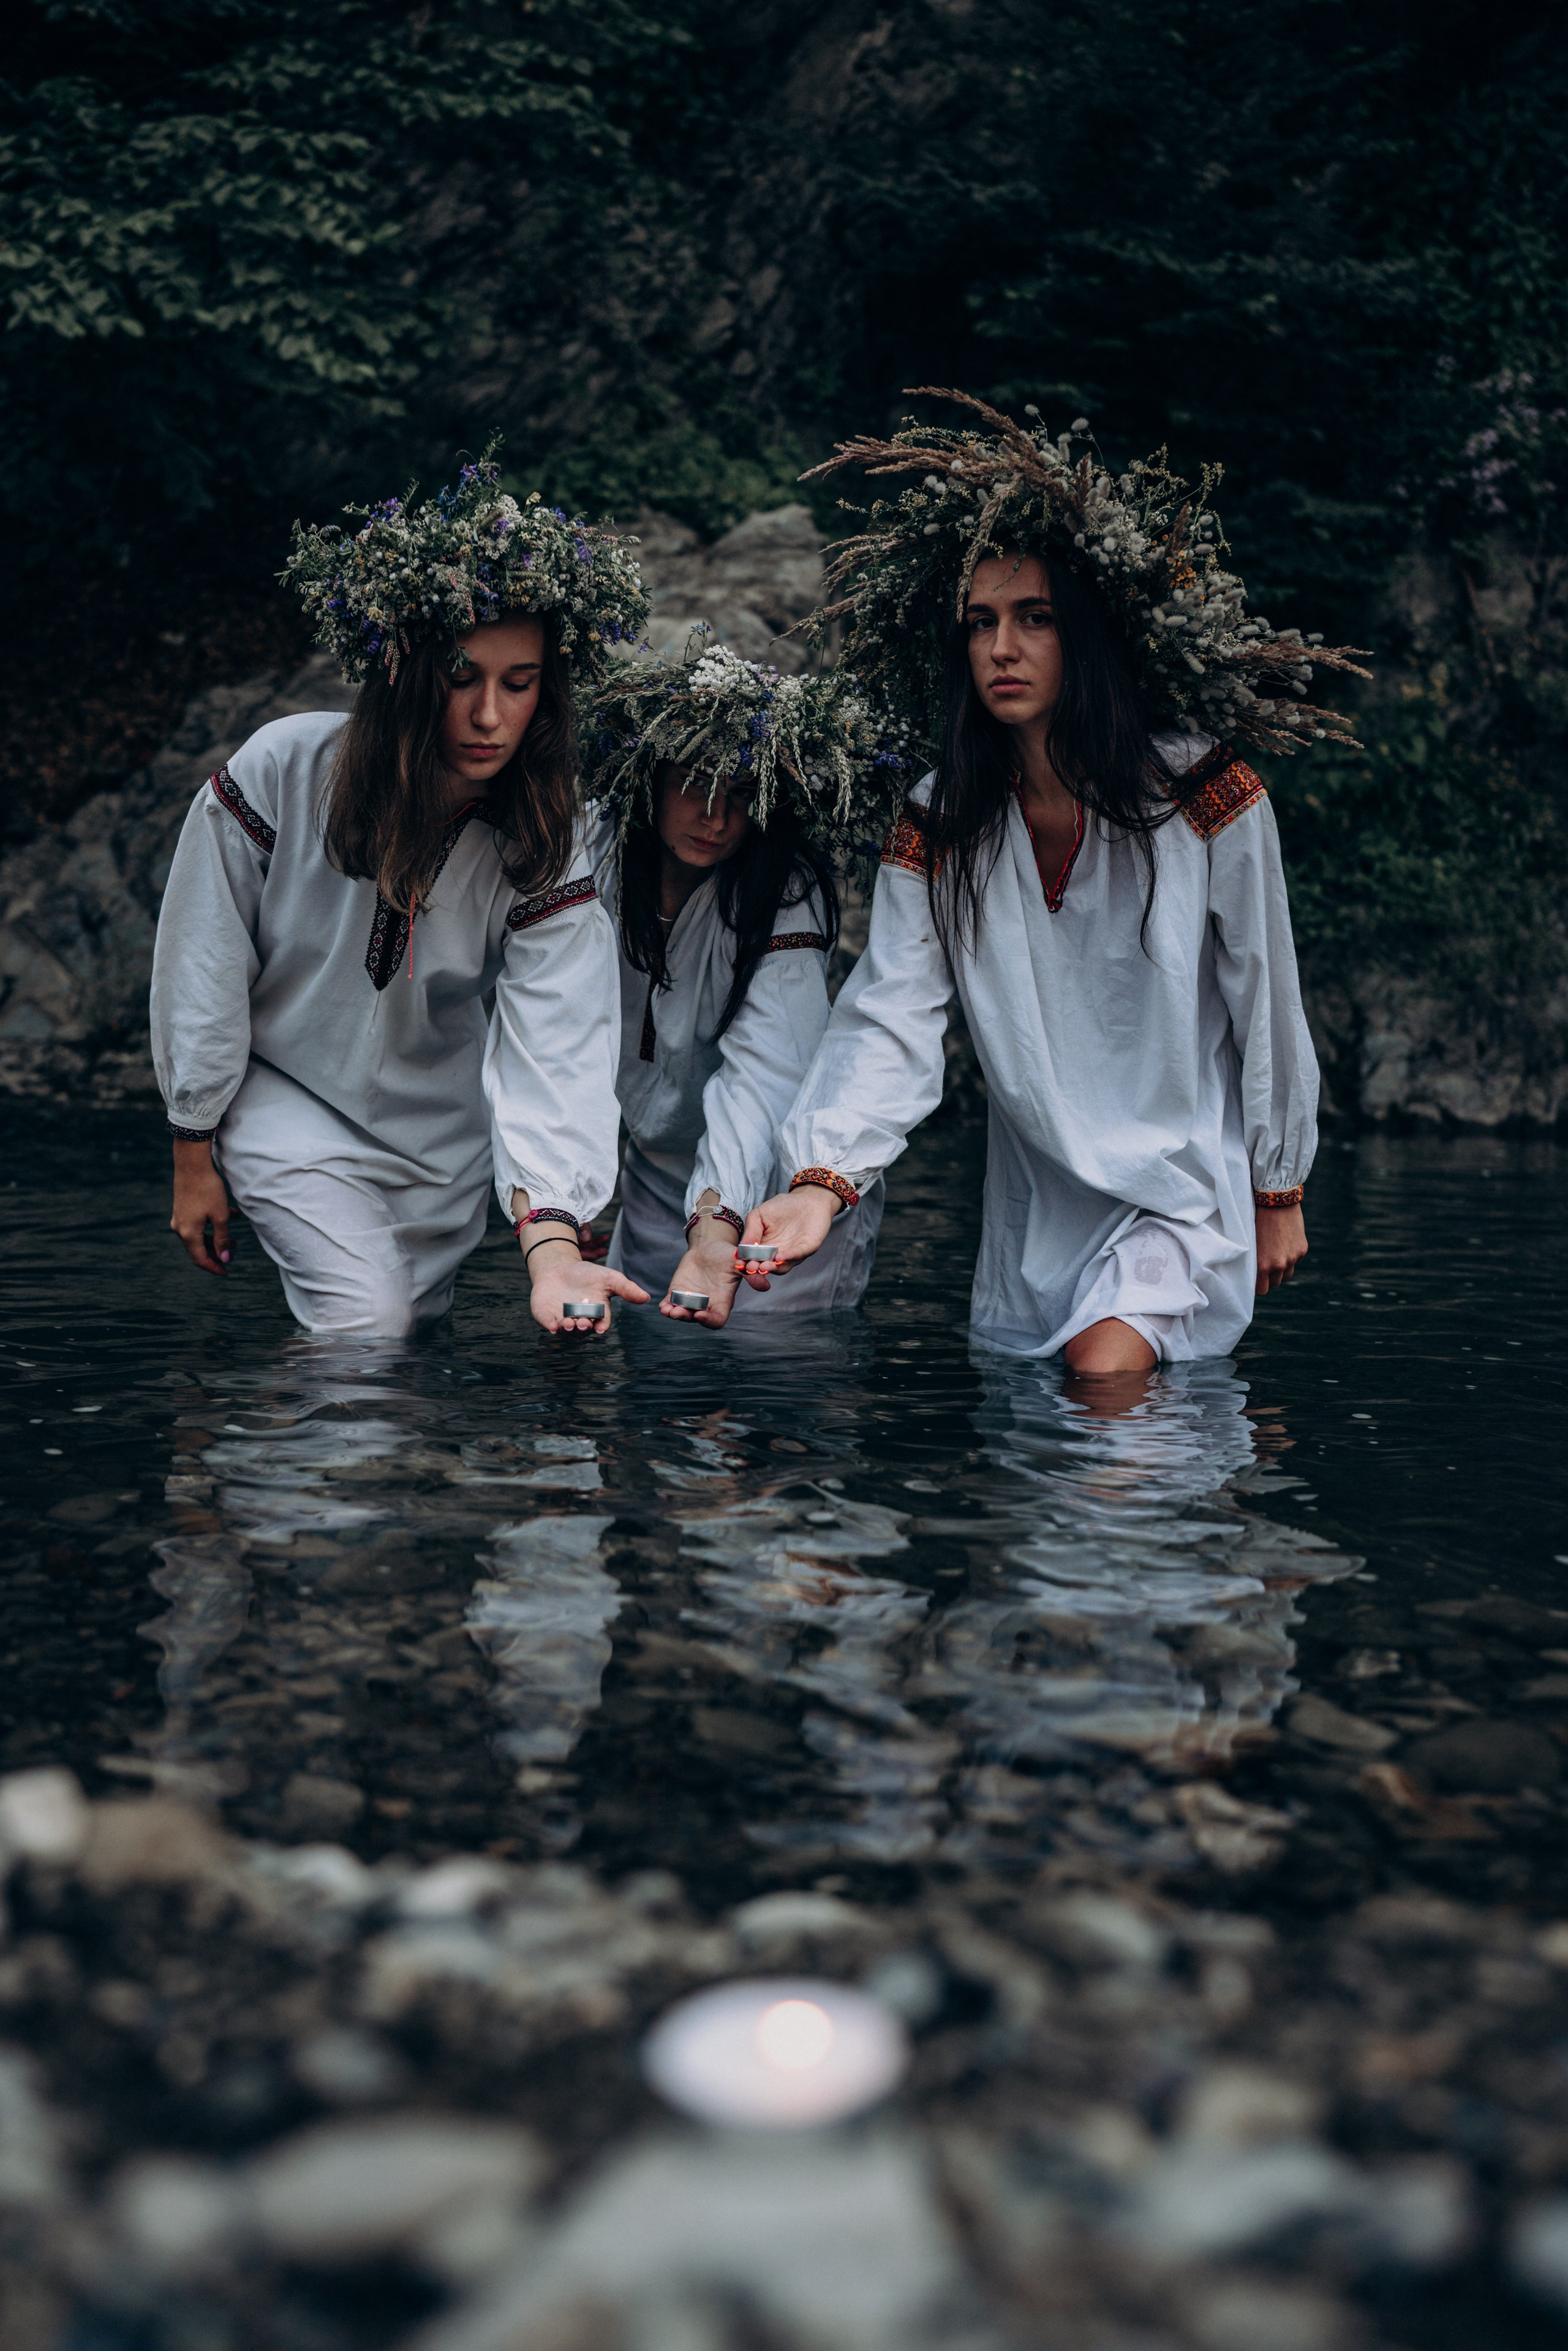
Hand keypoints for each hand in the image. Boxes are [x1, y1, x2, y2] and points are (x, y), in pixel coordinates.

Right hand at [171, 1139, 231, 1275]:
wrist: (192, 1164)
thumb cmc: (208, 1190)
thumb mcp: (220, 1216)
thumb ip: (223, 1239)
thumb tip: (225, 1258)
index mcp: (188, 1234)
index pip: (200, 1259)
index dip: (214, 1267)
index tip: (227, 1272)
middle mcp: (180, 1228)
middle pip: (199, 1249)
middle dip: (217, 1253)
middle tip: (233, 1255)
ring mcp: (179, 1218)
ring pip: (199, 1236)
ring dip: (216, 1239)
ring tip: (235, 1240)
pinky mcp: (182, 1209)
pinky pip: (198, 1223)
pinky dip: (212, 1225)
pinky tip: (231, 1217)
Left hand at [526, 1238, 647, 1335]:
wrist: (560, 1267)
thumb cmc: (587, 1275)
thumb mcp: (609, 1278)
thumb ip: (626, 1288)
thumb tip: (646, 1297)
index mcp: (596, 1314)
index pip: (600, 1323)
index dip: (601, 1326)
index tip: (600, 1328)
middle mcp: (580, 1320)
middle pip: (583, 1330)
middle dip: (583, 1328)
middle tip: (583, 1323)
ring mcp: (562, 1319)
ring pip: (566, 1330)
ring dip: (567, 1329)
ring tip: (568, 1324)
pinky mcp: (545, 1315)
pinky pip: (547, 1323)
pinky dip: (549, 1325)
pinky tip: (551, 1326)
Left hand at [661, 1234, 743, 1327]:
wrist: (709, 1247)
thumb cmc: (727, 1255)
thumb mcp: (738, 1262)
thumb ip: (749, 1274)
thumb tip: (765, 1286)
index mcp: (722, 1300)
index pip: (717, 1320)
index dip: (709, 1321)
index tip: (699, 1315)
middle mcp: (706, 1303)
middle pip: (696, 1319)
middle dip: (686, 1317)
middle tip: (677, 1312)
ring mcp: (691, 1299)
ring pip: (682, 1314)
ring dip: (674, 1314)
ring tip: (668, 1310)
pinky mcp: (679, 1292)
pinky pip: (671, 1304)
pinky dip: (666, 1306)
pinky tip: (662, 1305)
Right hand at [736, 1185, 837, 1291]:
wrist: (807, 1198)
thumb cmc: (782, 1207)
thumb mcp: (759, 1215)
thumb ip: (751, 1231)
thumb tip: (741, 1249)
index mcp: (763, 1248)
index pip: (752, 1260)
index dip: (746, 1264)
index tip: (739, 1264)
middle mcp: (777, 1254)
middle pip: (766, 1267)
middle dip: (758, 1270)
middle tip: (750, 1269)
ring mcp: (792, 1253)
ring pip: (782, 1266)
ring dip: (773, 1268)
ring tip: (763, 1267)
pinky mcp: (807, 1248)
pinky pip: (798, 1254)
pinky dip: (789, 1257)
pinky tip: (779, 1257)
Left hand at [1255, 1203, 1306, 1295]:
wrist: (1276, 1201)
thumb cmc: (1257, 1220)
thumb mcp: (1251, 1244)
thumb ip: (1254, 1261)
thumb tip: (1254, 1275)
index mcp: (1263, 1265)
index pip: (1262, 1290)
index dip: (1258, 1285)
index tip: (1255, 1279)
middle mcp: (1279, 1265)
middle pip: (1275, 1284)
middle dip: (1269, 1278)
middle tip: (1264, 1267)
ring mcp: (1293, 1258)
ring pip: (1287, 1275)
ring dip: (1281, 1270)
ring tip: (1274, 1256)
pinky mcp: (1302, 1250)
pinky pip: (1296, 1262)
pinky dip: (1291, 1257)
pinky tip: (1283, 1244)